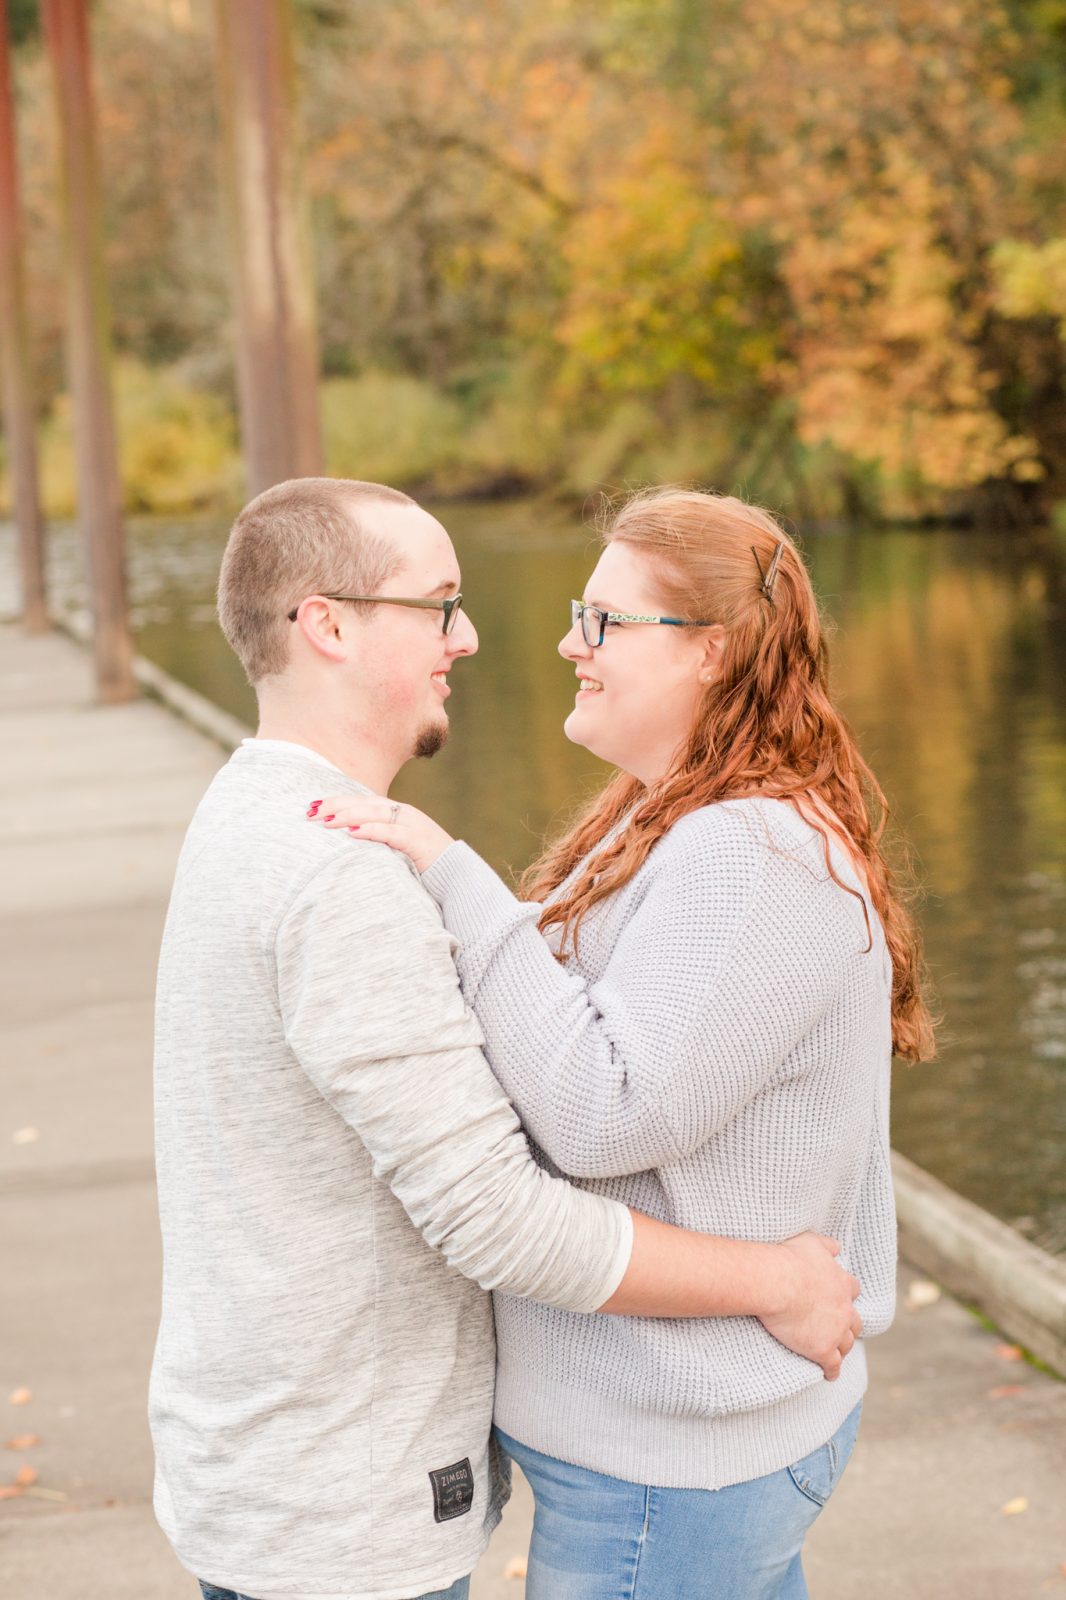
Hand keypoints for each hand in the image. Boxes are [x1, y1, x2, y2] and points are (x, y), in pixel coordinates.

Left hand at [307, 794, 453, 873]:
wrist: (459, 876)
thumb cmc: (425, 866)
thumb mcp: (399, 849)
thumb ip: (380, 842)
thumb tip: (350, 844)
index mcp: (399, 813)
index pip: (363, 801)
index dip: (338, 801)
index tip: (314, 806)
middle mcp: (405, 813)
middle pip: (365, 802)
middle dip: (336, 805)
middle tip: (311, 811)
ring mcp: (413, 825)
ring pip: (375, 814)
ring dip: (348, 816)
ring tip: (325, 821)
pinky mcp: (418, 841)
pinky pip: (391, 833)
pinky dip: (371, 831)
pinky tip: (352, 834)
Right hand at [758, 1233, 862, 1380]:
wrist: (777, 1282)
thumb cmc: (790, 1259)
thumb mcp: (811, 1242)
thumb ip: (826, 1245)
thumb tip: (837, 1247)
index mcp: (842, 1283)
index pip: (852, 1290)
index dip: (845, 1295)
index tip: (839, 1299)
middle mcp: (844, 1308)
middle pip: (854, 1322)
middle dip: (848, 1325)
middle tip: (839, 1328)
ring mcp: (835, 1331)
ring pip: (846, 1344)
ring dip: (842, 1348)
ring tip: (835, 1352)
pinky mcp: (822, 1349)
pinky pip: (833, 1365)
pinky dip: (832, 1371)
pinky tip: (829, 1375)